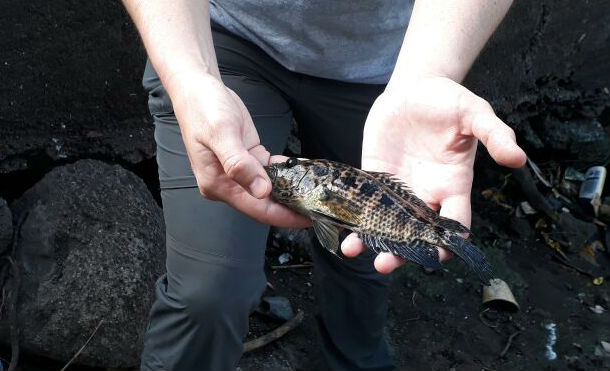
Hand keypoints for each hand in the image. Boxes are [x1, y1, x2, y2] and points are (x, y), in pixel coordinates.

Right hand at [168, 70, 309, 227]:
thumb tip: (262, 191)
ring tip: (318, 192)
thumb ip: (240, 164)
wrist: (197, 88)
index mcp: (218, 184)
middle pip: (265, 203)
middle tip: (321, 206)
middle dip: (291, 206)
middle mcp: (229, 183)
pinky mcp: (249, 158)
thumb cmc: (203, 109)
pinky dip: (287, 172)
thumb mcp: (221, 134)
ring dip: (292, 190)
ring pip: (270, 188)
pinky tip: (305, 172)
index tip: (308, 218)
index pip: (256, 209)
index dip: (284, 216)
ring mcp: (239, 172)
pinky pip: (271, 171)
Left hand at [341, 76, 525, 272]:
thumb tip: (518, 158)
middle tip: (385, 263)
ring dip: (372, 238)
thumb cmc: (448, 100)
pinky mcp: (374, 176)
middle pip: (416, 232)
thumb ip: (494, 134)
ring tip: (355, 249)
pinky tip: (340, 228)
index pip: (455, 222)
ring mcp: (398, 187)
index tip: (436, 257)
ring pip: (387, 222)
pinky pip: (364, 202)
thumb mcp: (474, 112)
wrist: (415, 87)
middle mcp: (425, 192)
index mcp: (452, 185)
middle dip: (402, 251)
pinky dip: (353, 215)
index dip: (448, 243)